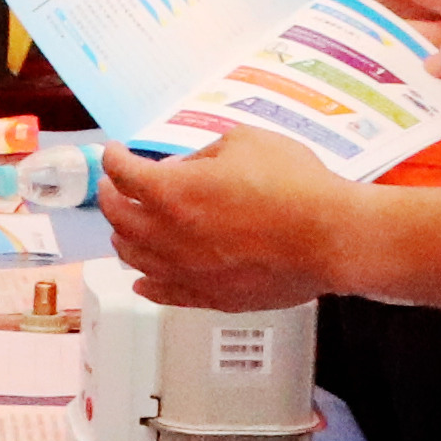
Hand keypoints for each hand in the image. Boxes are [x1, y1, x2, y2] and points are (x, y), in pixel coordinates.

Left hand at [97, 130, 356, 311]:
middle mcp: (168, 236)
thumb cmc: (295, 187)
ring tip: (127, 229)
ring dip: (124, 239)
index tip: (116, 154)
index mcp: (171, 193)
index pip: (122, 175)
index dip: (114, 159)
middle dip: (111, 198)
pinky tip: (144, 279)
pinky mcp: (208, 297)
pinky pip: (162, 294)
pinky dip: (147, 283)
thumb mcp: (245, 143)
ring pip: (134, 259)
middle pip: (118, 219)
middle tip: (114, 188)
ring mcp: (186, 272)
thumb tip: (182, 170)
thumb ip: (202, 156)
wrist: (330, 237)